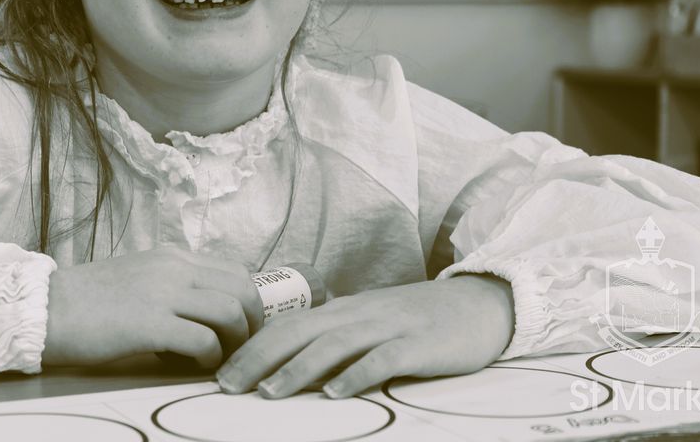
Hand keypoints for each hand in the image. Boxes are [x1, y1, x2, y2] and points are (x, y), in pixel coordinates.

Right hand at [43, 248, 263, 368]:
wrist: (47, 309)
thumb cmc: (89, 302)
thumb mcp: (140, 277)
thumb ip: (173, 286)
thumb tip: (204, 312)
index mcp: (173, 257)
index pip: (235, 271)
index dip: (248, 302)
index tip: (242, 328)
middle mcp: (174, 268)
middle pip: (243, 289)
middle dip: (253, 323)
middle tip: (240, 347)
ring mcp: (163, 294)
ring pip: (231, 312)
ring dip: (234, 342)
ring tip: (218, 358)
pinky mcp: (150, 324)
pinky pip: (203, 341)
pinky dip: (208, 358)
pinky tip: (190, 365)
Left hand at [215, 274, 514, 398]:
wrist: (478, 304)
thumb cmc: (416, 321)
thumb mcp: (368, 324)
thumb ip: (332, 339)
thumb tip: (287, 366)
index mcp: (341, 310)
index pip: (286, 326)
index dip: (251, 348)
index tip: (220, 372)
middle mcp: (357, 314)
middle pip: (298, 333)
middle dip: (258, 358)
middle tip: (226, 385)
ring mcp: (387, 327)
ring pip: (333, 345)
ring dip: (297, 369)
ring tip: (268, 392)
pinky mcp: (416, 345)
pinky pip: (382, 360)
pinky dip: (356, 375)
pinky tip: (335, 394)